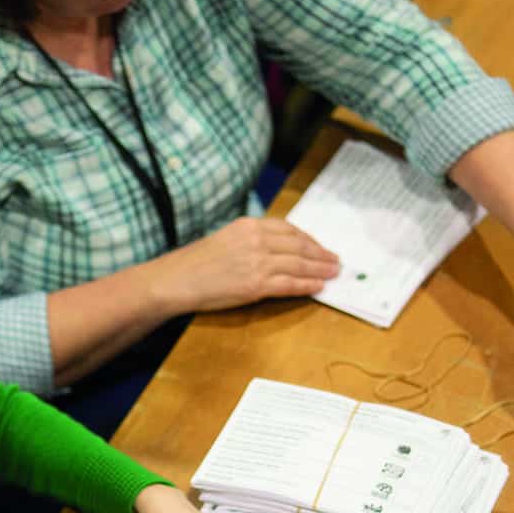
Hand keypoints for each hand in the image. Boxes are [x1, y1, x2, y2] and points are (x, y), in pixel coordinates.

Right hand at [146, 217, 339, 314]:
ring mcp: (257, 262)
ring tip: (333, 274)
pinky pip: (290, 284)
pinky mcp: (256, 285)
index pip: (289, 229)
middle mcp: (256, 240)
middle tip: (336, 261)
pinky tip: (318, 287)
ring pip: (300, 264)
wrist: (177, 280)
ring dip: (320, 270)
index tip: (319, 246)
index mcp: (249, 225)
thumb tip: (275, 249)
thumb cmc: (196, 263)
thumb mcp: (225, 239)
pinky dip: (307, 285)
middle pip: (300, 245)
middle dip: (321, 254)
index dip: (309, 239)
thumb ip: (250, 240)